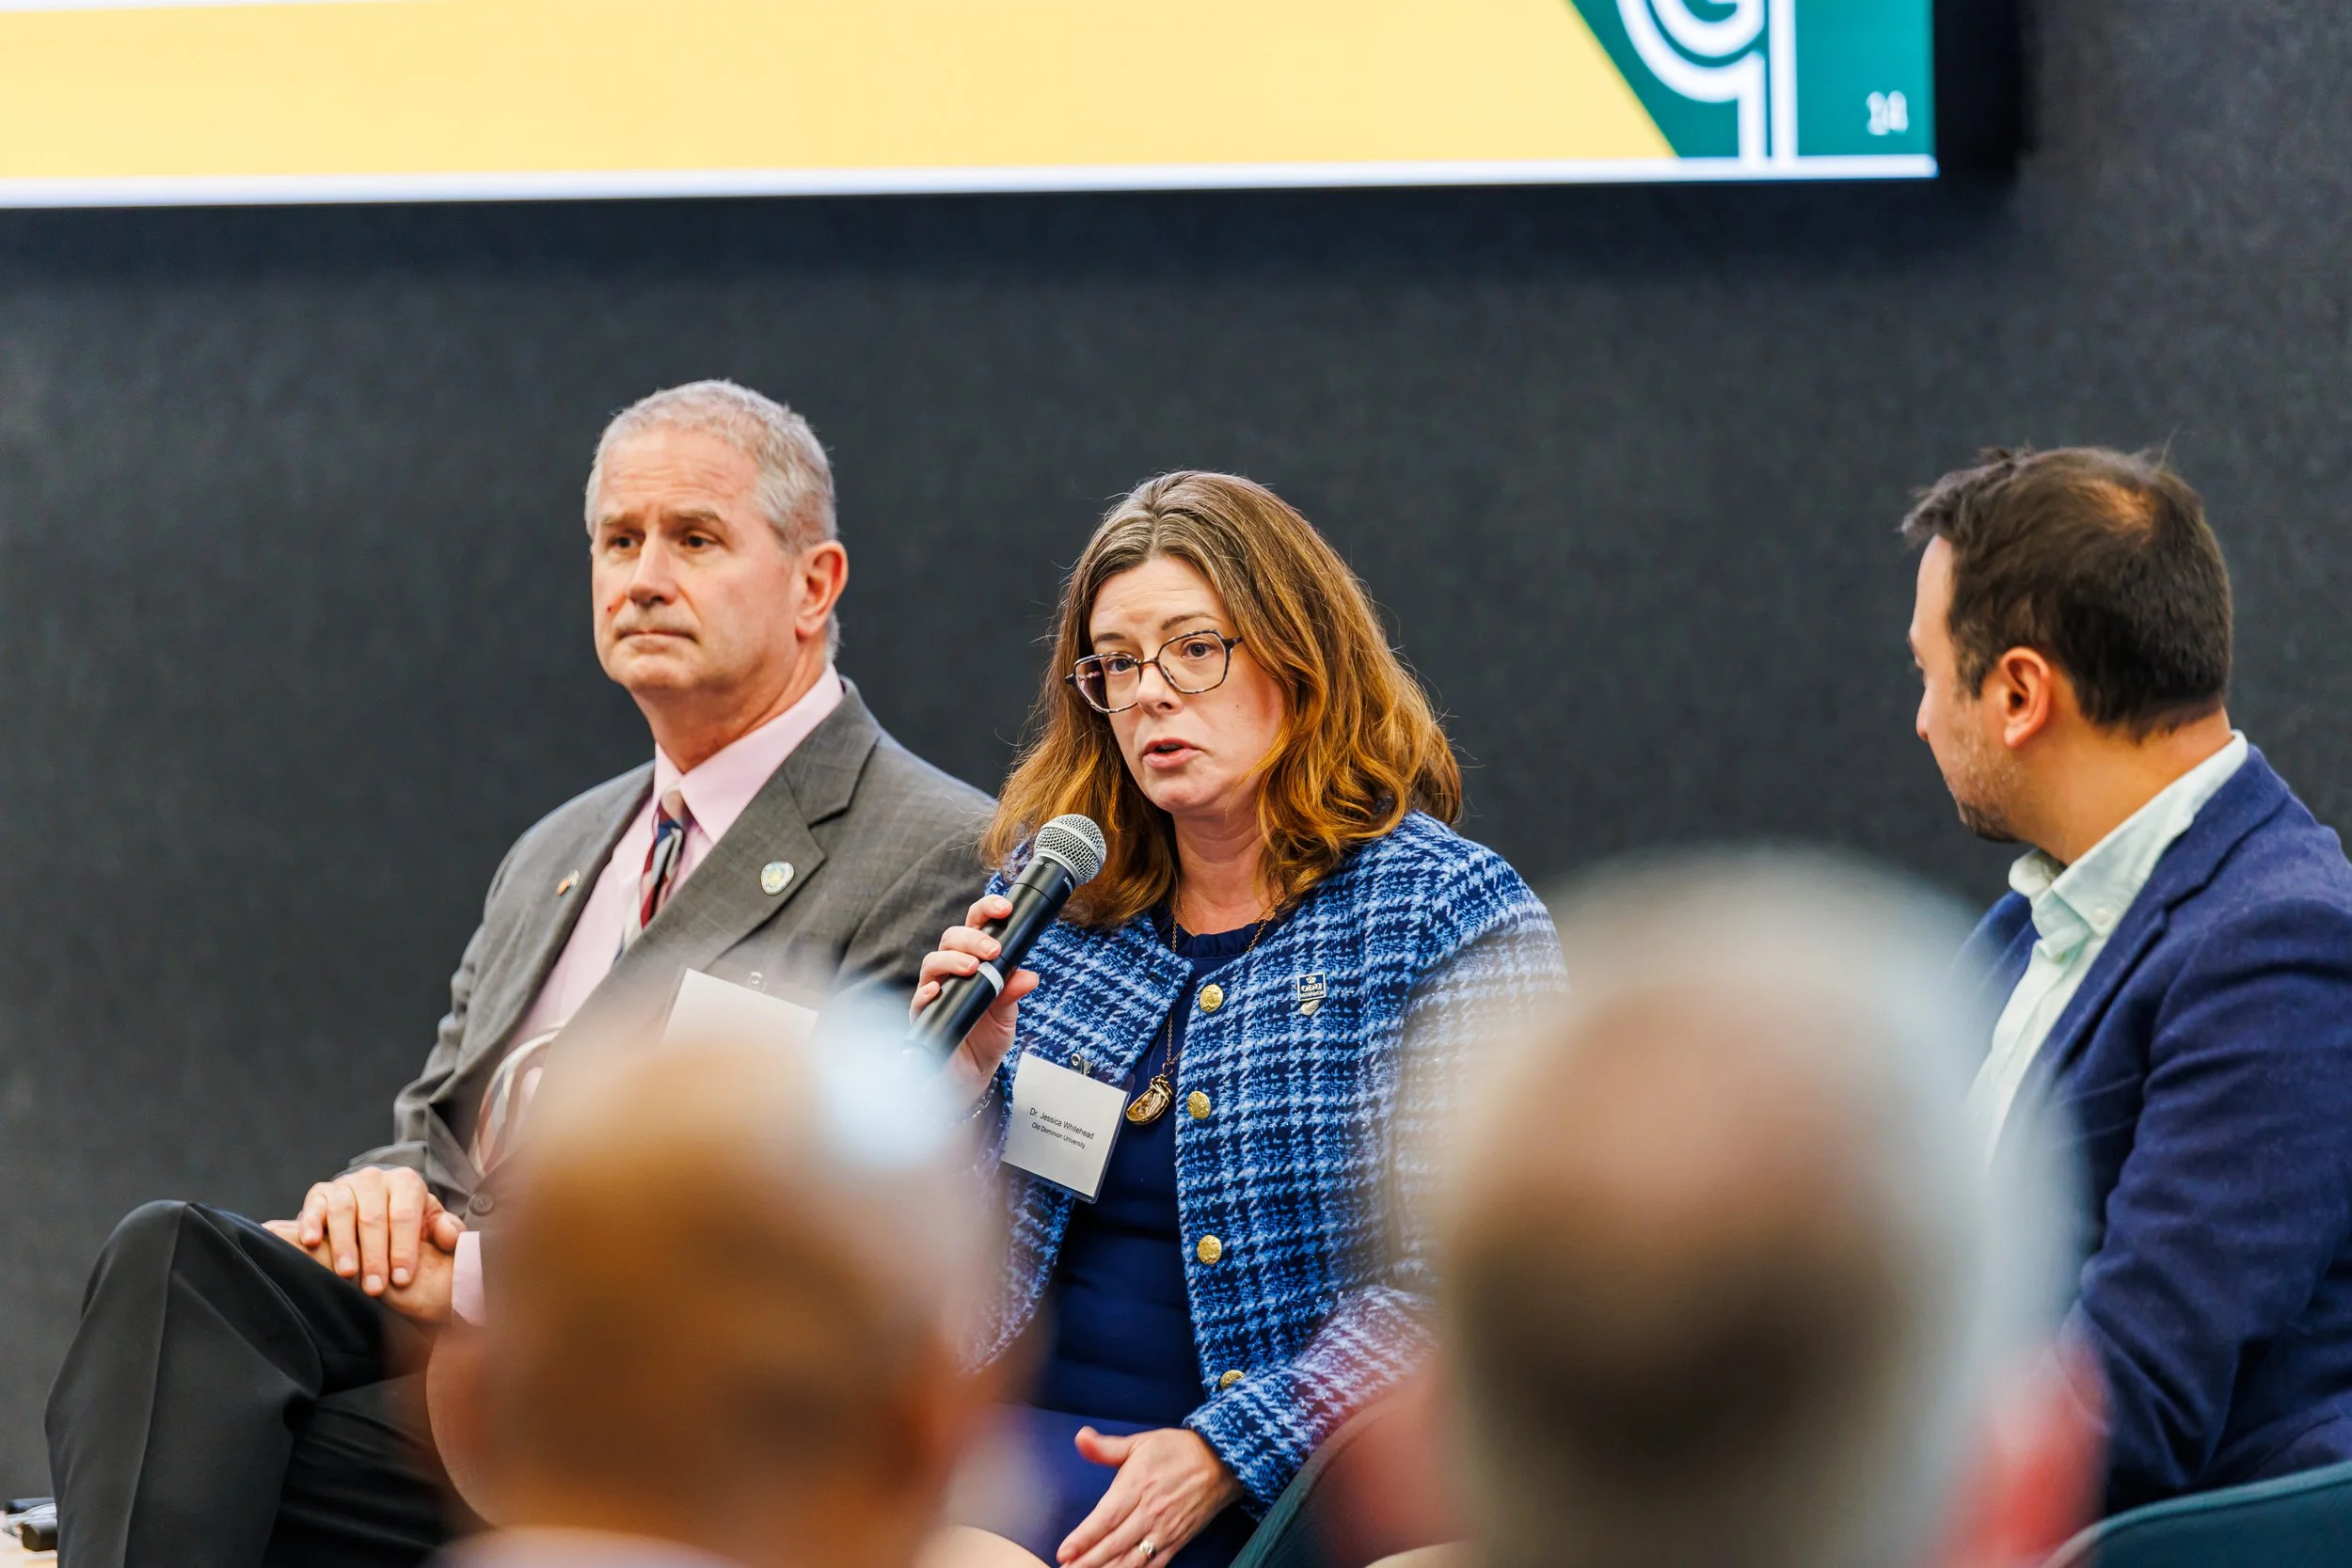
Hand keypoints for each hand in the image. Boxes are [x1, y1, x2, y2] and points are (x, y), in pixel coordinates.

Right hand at [281, 1166, 465, 1296]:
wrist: (376, 1208)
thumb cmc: (407, 1223)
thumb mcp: (431, 1225)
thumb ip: (447, 1231)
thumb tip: (449, 1236)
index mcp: (407, 1183)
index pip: (405, 1216)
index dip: (404, 1249)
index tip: (402, 1279)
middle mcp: (376, 1178)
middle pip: (373, 1217)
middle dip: (375, 1255)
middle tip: (374, 1287)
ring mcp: (346, 1184)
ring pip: (343, 1211)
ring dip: (344, 1244)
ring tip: (347, 1273)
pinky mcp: (320, 1192)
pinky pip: (314, 1205)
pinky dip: (311, 1222)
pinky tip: (311, 1243)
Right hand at [913, 894, 1040, 1100]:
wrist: (971, 1075)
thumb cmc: (986, 1037)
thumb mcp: (1007, 1013)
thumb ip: (1013, 992)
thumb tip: (1029, 976)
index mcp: (973, 961)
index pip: (975, 926)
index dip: (986, 911)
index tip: (1004, 908)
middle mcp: (950, 972)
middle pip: (951, 939)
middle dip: (972, 938)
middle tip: (992, 950)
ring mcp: (935, 992)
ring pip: (932, 962)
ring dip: (952, 960)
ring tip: (972, 968)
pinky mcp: (923, 1016)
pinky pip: (919, 999)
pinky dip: (927, 992)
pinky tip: (937, 991)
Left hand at [1057, 1427, 1242, 1567]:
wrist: (1222, 1462)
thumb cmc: (1177, 1450)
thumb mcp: (1140, 1442)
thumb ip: (1107, 1447)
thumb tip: (1081, 1438)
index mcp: (1137, 1486)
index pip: (1105, 1518)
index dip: (1084, 1538)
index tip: (1064, 1552)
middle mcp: (1150, 1512)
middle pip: (1114, 1544)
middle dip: (1088, 1562)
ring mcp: (1165, 1530)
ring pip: (1132, 1560)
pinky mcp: (1177, 1541)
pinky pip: (1154, 1565)